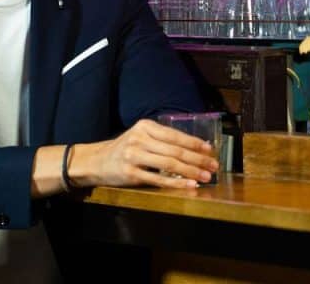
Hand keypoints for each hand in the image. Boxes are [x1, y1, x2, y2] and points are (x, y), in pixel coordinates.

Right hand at [73, 119, 218, 188]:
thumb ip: (162, 139)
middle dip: (197, 159)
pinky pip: (158, 179)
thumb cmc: (124, 149)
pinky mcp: (130, 173)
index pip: (175, 135)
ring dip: (191, 172)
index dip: (194, 143)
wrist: (96, 161)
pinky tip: (189, 184)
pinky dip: (176, 183)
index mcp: (144, 126)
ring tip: (205, 177)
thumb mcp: (140, 136)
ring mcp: (134, 156)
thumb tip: (194, 146)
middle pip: (175, 150)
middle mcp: (139, 139)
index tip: (210, 150)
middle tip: (213, 166)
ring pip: (169, 164)